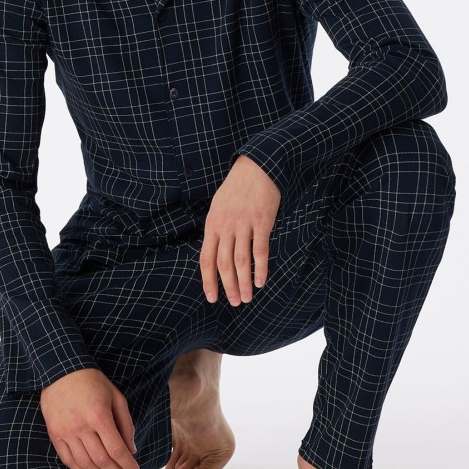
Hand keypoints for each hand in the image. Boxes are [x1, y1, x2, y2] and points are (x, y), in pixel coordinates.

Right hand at [40, 368, 139, 468]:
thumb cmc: (93, 382)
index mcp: (99, 416)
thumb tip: (131, 449)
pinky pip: (68, 460)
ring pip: (85, 464)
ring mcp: (66, 432)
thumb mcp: (116, 397)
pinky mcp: (55, 435)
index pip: (116, 449)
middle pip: (101, 460)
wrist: (62, 371)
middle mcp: (81, 427)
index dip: (127, 464)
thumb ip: (126, 424)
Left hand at [200, 155, 280, 305]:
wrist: (257, 167)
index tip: (212, 298)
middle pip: (224, 264)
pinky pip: (260, 251)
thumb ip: (217, 230)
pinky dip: (260, 269)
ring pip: (241, 261)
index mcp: (212, 224)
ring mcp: (244, 224)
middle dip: (228, 286)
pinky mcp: (262, 222)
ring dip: (243, 283)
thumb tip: (216, 254)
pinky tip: (260, 282)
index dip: (208, 281)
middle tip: (235, 302)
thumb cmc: (237, 188)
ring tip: (247, 298)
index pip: (206, 259)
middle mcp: (225, 226)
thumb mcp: (219, 207)